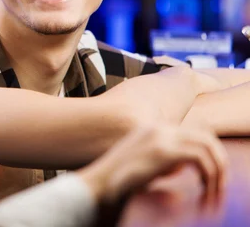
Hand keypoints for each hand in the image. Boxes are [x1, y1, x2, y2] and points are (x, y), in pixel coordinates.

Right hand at [77, 125, 228, 204]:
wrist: (99, 182)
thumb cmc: (116, 179)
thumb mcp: (142, 163)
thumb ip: (161, 159)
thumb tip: (181, 166)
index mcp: (151, 128)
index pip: (191, 132)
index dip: (205, 153)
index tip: (206, 175)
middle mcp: (157, 127)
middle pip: (203, 135)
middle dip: (216, 159)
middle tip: (217, 181)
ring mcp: (160, 136)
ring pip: (207, 144)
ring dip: (216, 168)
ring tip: (213, 188)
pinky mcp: (164, 151)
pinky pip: (201, 157)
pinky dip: (209, 174)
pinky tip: (203, 187)